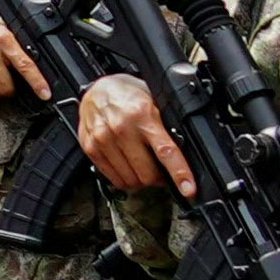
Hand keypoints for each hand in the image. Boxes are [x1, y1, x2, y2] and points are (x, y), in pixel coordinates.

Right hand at [74, 73, 189, 194]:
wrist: (96, 89)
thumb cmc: (128, 96)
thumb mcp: (153, 102)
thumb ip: (166, 125)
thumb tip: (185, 152)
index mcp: (142, 116)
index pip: (165, 151)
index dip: (179, 173)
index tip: (188, 189)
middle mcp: (121, 129)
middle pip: (147, 173)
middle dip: (158, 179)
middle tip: (161, 173)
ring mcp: (104, 140)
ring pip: (130, 179)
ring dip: (140, 181)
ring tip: (142, 169)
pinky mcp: (91, 148)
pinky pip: (113, 178)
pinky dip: (124, 179)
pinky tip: (128, 168)